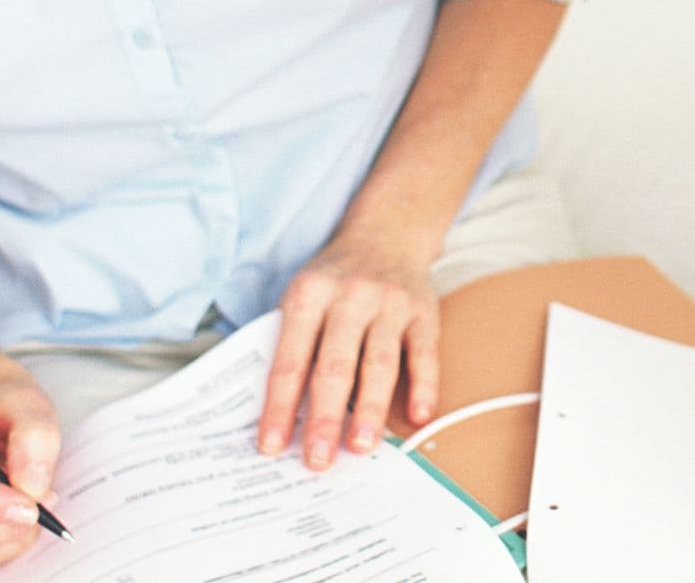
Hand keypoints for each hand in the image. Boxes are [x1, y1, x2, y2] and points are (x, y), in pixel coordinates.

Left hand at [257, 232, 440, 469]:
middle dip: (324, 417)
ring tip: (360, 446)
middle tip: (318, 459)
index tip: (271, 445)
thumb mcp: (301, 297)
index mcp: (308, 295)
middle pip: (335, 365)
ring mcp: (390, 304)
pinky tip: (418, 417)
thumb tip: (280, 414)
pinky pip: (424, 354)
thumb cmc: (334, 280)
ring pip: (379, 364)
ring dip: (370, 409)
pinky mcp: (424, 312)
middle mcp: (350, 297)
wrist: (385, 235)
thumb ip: (291, 343)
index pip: (290, 360)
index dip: (278, 406)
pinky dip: (424, 386)